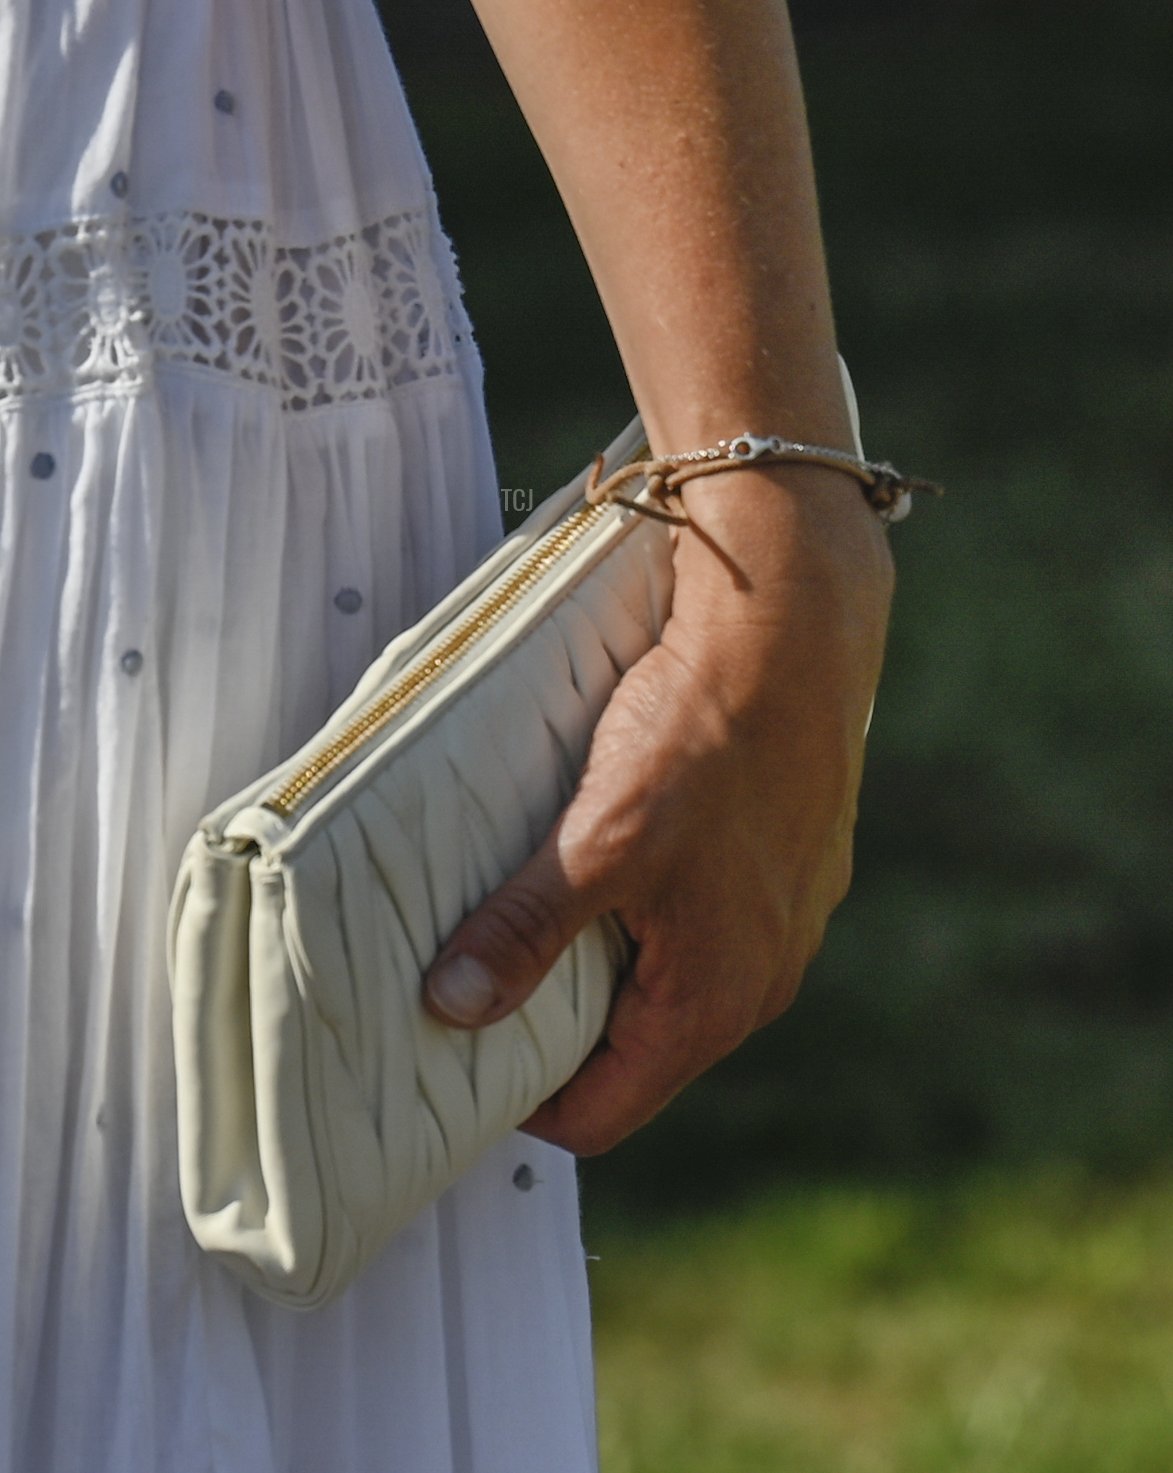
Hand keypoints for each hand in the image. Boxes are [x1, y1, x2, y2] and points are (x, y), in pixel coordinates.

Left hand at [423, 464, 893, 1154]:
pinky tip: (613, 854)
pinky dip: (650, 912)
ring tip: (539, 905)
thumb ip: (524, 931)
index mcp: (713, 1001)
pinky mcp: (789, 867)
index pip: (602, 1114)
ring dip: (604, 963)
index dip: (526, 1100)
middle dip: (558, 1028)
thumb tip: (452, 1007)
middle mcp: (759, 979)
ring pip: (673, 982)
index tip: (463, 1061)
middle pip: (636, 1052)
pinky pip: (706, 922)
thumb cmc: (708, 734)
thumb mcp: (598, 841)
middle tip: (484, 974)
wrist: (796, 629)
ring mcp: (783, 923)